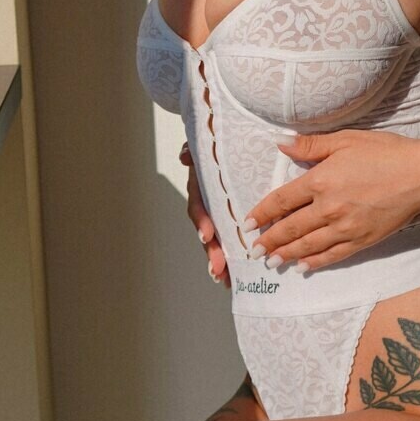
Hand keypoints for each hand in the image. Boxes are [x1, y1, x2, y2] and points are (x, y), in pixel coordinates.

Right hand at [180, 141, 230, 288]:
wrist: (224, 141)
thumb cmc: (214, 144)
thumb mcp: (204, 145)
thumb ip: (193, 151)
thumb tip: (184, 157)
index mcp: (201, 187)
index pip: (198, 206)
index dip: (202, 221)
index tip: (208, 236)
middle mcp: (208, 203)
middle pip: (207, 231)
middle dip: (212, 251)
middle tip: (219, 270)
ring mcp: (219, 213)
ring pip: (217, 239)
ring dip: (219, 259)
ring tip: (225, 279)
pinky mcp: (233, 218)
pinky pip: (231, 238)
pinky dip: (231, 255)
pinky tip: (235, 274)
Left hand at [241, 129, 419, 271]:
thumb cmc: (385, 153)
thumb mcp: (345, 140)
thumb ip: (311, 145)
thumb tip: (280, 144)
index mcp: (320, 180)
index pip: (281, 200)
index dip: (262, 213)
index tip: (248, 223)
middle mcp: (328, 207)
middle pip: (290, 228)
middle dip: (269, 240)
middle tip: (254, 250)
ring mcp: (345, 227)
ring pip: (307, 245)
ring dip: (286, 254)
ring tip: (271, 261)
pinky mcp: (362, 240)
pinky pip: (332, 255)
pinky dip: (315, 262)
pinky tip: (303, 266)